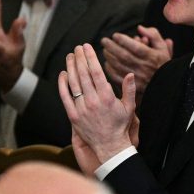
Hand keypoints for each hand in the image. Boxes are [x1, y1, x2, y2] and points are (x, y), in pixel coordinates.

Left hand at [59, 43, 137, 168]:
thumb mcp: (129, 107)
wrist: (110, 146)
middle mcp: (93, 101)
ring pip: (73, 82)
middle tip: (77, 48)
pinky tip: (63, 73)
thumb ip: (129, 89)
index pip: (96, 72)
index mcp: (107, 97)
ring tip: (70, 56)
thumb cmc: (120, 126)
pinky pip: (65, 96)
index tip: (87, 46)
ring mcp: (82, 108)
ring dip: (70, 67)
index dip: (90, 57)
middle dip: (80, 58)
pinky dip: (63, 84)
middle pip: (83, 74)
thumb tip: (130, 73)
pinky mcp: (73, 115)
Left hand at [100, 25, 172, 97]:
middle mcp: (144, 67)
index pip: (135, 47)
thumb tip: (140, 27)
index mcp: (151, 57)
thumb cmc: (162, 63)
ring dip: (109, 57)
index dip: (123, 40)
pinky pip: (118, 78)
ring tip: (105, 50)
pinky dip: (110, 70)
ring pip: (119, 66)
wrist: (167, 84)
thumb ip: (153, 35)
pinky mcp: (133, 86)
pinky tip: (107, 63)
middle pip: (124, 56)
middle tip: (104, 40)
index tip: (115, 35)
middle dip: (111, 47)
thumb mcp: (162, 47)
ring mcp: (138, 77)